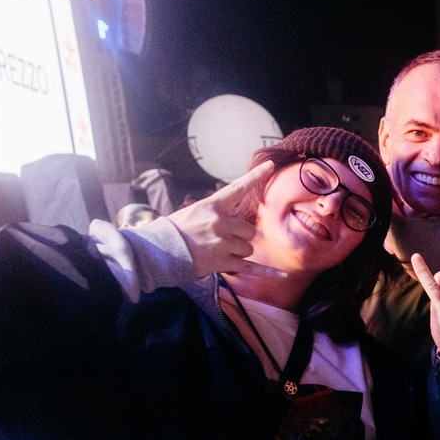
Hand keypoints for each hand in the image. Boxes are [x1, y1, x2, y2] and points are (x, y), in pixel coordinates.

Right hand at [167, 161, 284, 277]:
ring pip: (248, 248)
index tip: (271, 165)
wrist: (157, 252)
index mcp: (212, 206)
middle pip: (249, 230)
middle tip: (223, 241)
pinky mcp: (222, 262)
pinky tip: (282, 273)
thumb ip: (217, 213)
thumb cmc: (174, 231)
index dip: (256, 176)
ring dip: (239, 252)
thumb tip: (238, 222)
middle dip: (241, 237)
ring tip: (218, 252)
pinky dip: (267, 272)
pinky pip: (251, 267)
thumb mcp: (194, 212)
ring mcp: (222, 243)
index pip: (238, 187)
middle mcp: (220, 222)